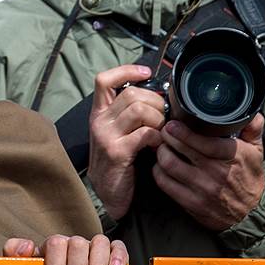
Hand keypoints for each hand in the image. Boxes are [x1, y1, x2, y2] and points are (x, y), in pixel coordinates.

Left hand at [3, 235, 127, 264]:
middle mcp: (74, 244)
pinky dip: (118, 256)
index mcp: (54, 246)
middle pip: (78, 243)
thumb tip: (28, 246)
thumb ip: (15, 253)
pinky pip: (118, 246)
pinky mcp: (112, 255)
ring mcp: (93, 249)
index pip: (56, 243)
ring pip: (99, 242)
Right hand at [87, 65, 166, 219]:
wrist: (108, 194)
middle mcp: (99, 121)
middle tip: (165, 117)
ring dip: (159, 119)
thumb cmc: (119, 162)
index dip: (126, 70)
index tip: (146, 72)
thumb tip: (159, 97)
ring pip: (140, 110)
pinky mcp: (117, 152)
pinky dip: (158, 137)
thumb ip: (130, 115)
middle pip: (132, 93)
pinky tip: (158, 145)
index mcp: (100, 113)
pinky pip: (145, 133)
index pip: (105, 80)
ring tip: (162, 132)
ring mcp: (106, 136)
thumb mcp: (118, 133)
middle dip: (156, 102)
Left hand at [153, 114, 264, 230]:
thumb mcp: (256, 152)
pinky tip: (161, 165)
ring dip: (161, 152)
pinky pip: (165, 183)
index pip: (205, 142)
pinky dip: (158, 171)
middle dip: (167, 137)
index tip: (172, 124)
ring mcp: (203, 189)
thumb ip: (253, 129)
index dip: (184, 132)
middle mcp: (217, 173)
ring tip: (162, 146)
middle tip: (163, 131)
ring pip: (169, 165)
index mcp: (233, 157)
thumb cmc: (249, 178)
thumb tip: (252, 112)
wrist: (250, 214)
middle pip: (181, 150)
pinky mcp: (191, 203)